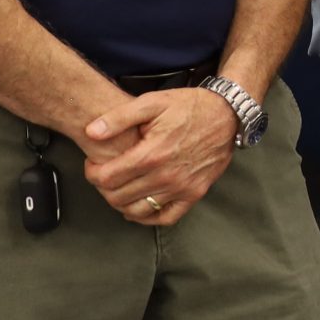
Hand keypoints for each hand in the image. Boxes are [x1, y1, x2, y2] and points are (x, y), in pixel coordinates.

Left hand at [81, 88, 237, 224]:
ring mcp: (182, 188)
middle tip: (105, 175)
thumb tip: (92, 131)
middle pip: (118, 197)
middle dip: (103, 187)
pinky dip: (147, 217)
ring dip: (120, 203)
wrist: (227, 115)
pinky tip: (139, 206)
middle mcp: (166, 176)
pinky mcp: (194, 194)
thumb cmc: (188, 107)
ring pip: (137, 211)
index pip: (106, 178)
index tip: (93, 164)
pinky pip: (166, 218)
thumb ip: (119, 117)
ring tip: (119, 188)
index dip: (92, 173)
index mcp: (151, 154)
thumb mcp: (152, 102)